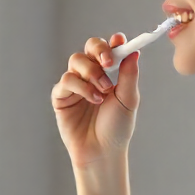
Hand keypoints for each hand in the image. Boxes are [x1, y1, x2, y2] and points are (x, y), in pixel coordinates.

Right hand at [51, 34, 139, 168]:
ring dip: (91, 72)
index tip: (119, 42)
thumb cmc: (116, 128)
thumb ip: (129, 75)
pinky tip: (94, 100)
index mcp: (108, 74)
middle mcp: (90, 75)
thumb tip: (133, 52)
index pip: (108, 49)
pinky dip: (82, 87)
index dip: (112, 43)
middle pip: (89, 48)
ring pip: (76, 61)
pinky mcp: (61, 97)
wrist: (102, 151)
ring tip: (103, 90)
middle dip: (99, 50)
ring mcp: (74, 85)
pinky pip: (66, 81)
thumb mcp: (128, 100)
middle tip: (109, 62)